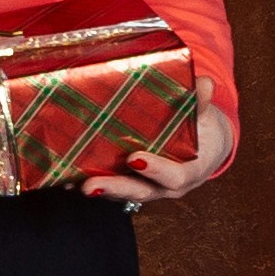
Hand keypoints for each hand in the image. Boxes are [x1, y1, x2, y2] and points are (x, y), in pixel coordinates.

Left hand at [83, 93, 240, 211]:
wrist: (204, 147)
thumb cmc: (203, 132)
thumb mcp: (206, 118)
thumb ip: (202, 103)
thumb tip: (206, 84)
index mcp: (188, 172)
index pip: (174, 176)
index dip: (156, 170)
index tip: (135, 159)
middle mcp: (164, 186)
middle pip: (139, 191)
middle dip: (114, 188)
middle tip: (90, 185)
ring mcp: (146, 186)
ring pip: (121, 192)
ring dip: (97, 188)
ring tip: (72, 183)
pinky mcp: (129, 182)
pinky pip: (109, 187)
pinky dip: (89, 182)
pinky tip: (68, 178)